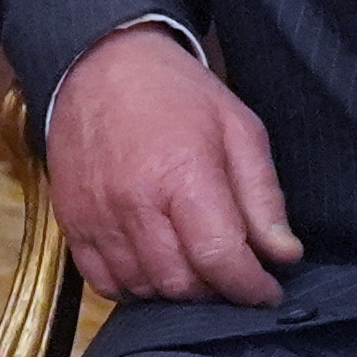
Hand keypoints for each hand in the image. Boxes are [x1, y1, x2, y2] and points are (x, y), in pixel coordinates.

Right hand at [41, 25, 299, 308]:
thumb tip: (284, 255)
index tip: (267, 291)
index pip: (220, 259)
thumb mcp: (238, 130)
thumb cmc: (177, 94)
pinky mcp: (72, 223)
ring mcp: (98, 217)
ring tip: (194, 265)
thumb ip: (263, 197)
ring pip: (143, 289)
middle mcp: (135, 203)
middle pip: (181, 283)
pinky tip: (154, 265)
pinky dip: (134, 287)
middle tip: (231, 272)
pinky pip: (104, 282)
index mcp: (184, 176)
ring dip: (176, 290)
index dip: (251, 287)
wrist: (100, 66)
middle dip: (216, 290)